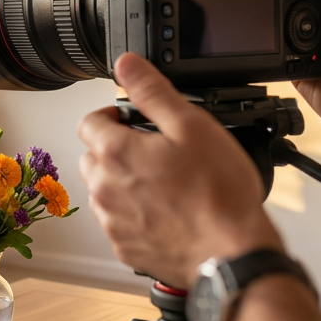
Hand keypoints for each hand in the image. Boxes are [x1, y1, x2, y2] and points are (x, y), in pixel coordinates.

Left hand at [78, 53, 283, 286]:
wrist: (231, 254)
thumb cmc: (218, 195)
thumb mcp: (191, 126)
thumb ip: (152, 92)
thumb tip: (127, 65)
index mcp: (115, 153)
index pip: (89, 122)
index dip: (112, 115)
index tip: (133, 120)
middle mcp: (104, 189)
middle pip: (92, 156)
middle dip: (115, 149)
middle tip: (154, 152)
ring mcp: (112, 222)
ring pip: (104, 191)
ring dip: (123, 182)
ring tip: (165, 184)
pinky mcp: (125, 248)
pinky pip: (118, 222)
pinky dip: (134, 214)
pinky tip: (166, 212)